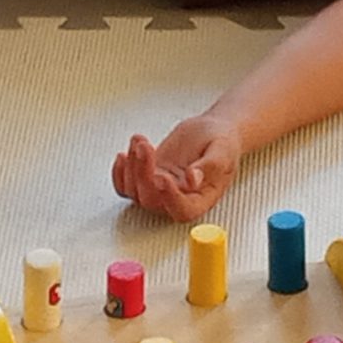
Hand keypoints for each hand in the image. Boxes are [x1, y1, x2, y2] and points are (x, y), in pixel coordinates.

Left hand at [111, 117, 241, 221]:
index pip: (182, 211)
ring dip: (131, 167)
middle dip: (143, 173)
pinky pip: (126, 185)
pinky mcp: (149, 176)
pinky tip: (124, 155)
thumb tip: (192, 178)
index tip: (162, 177)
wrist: (212, 131)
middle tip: (145, 148)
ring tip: (140, 142)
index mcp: (201, 199)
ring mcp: (160, 188)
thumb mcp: (223, 150)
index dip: (169, 198)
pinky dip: (119, 172)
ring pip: (136, 191)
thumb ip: (210, 166)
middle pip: (152, 200)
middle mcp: (178, 198)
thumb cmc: (222, 143)